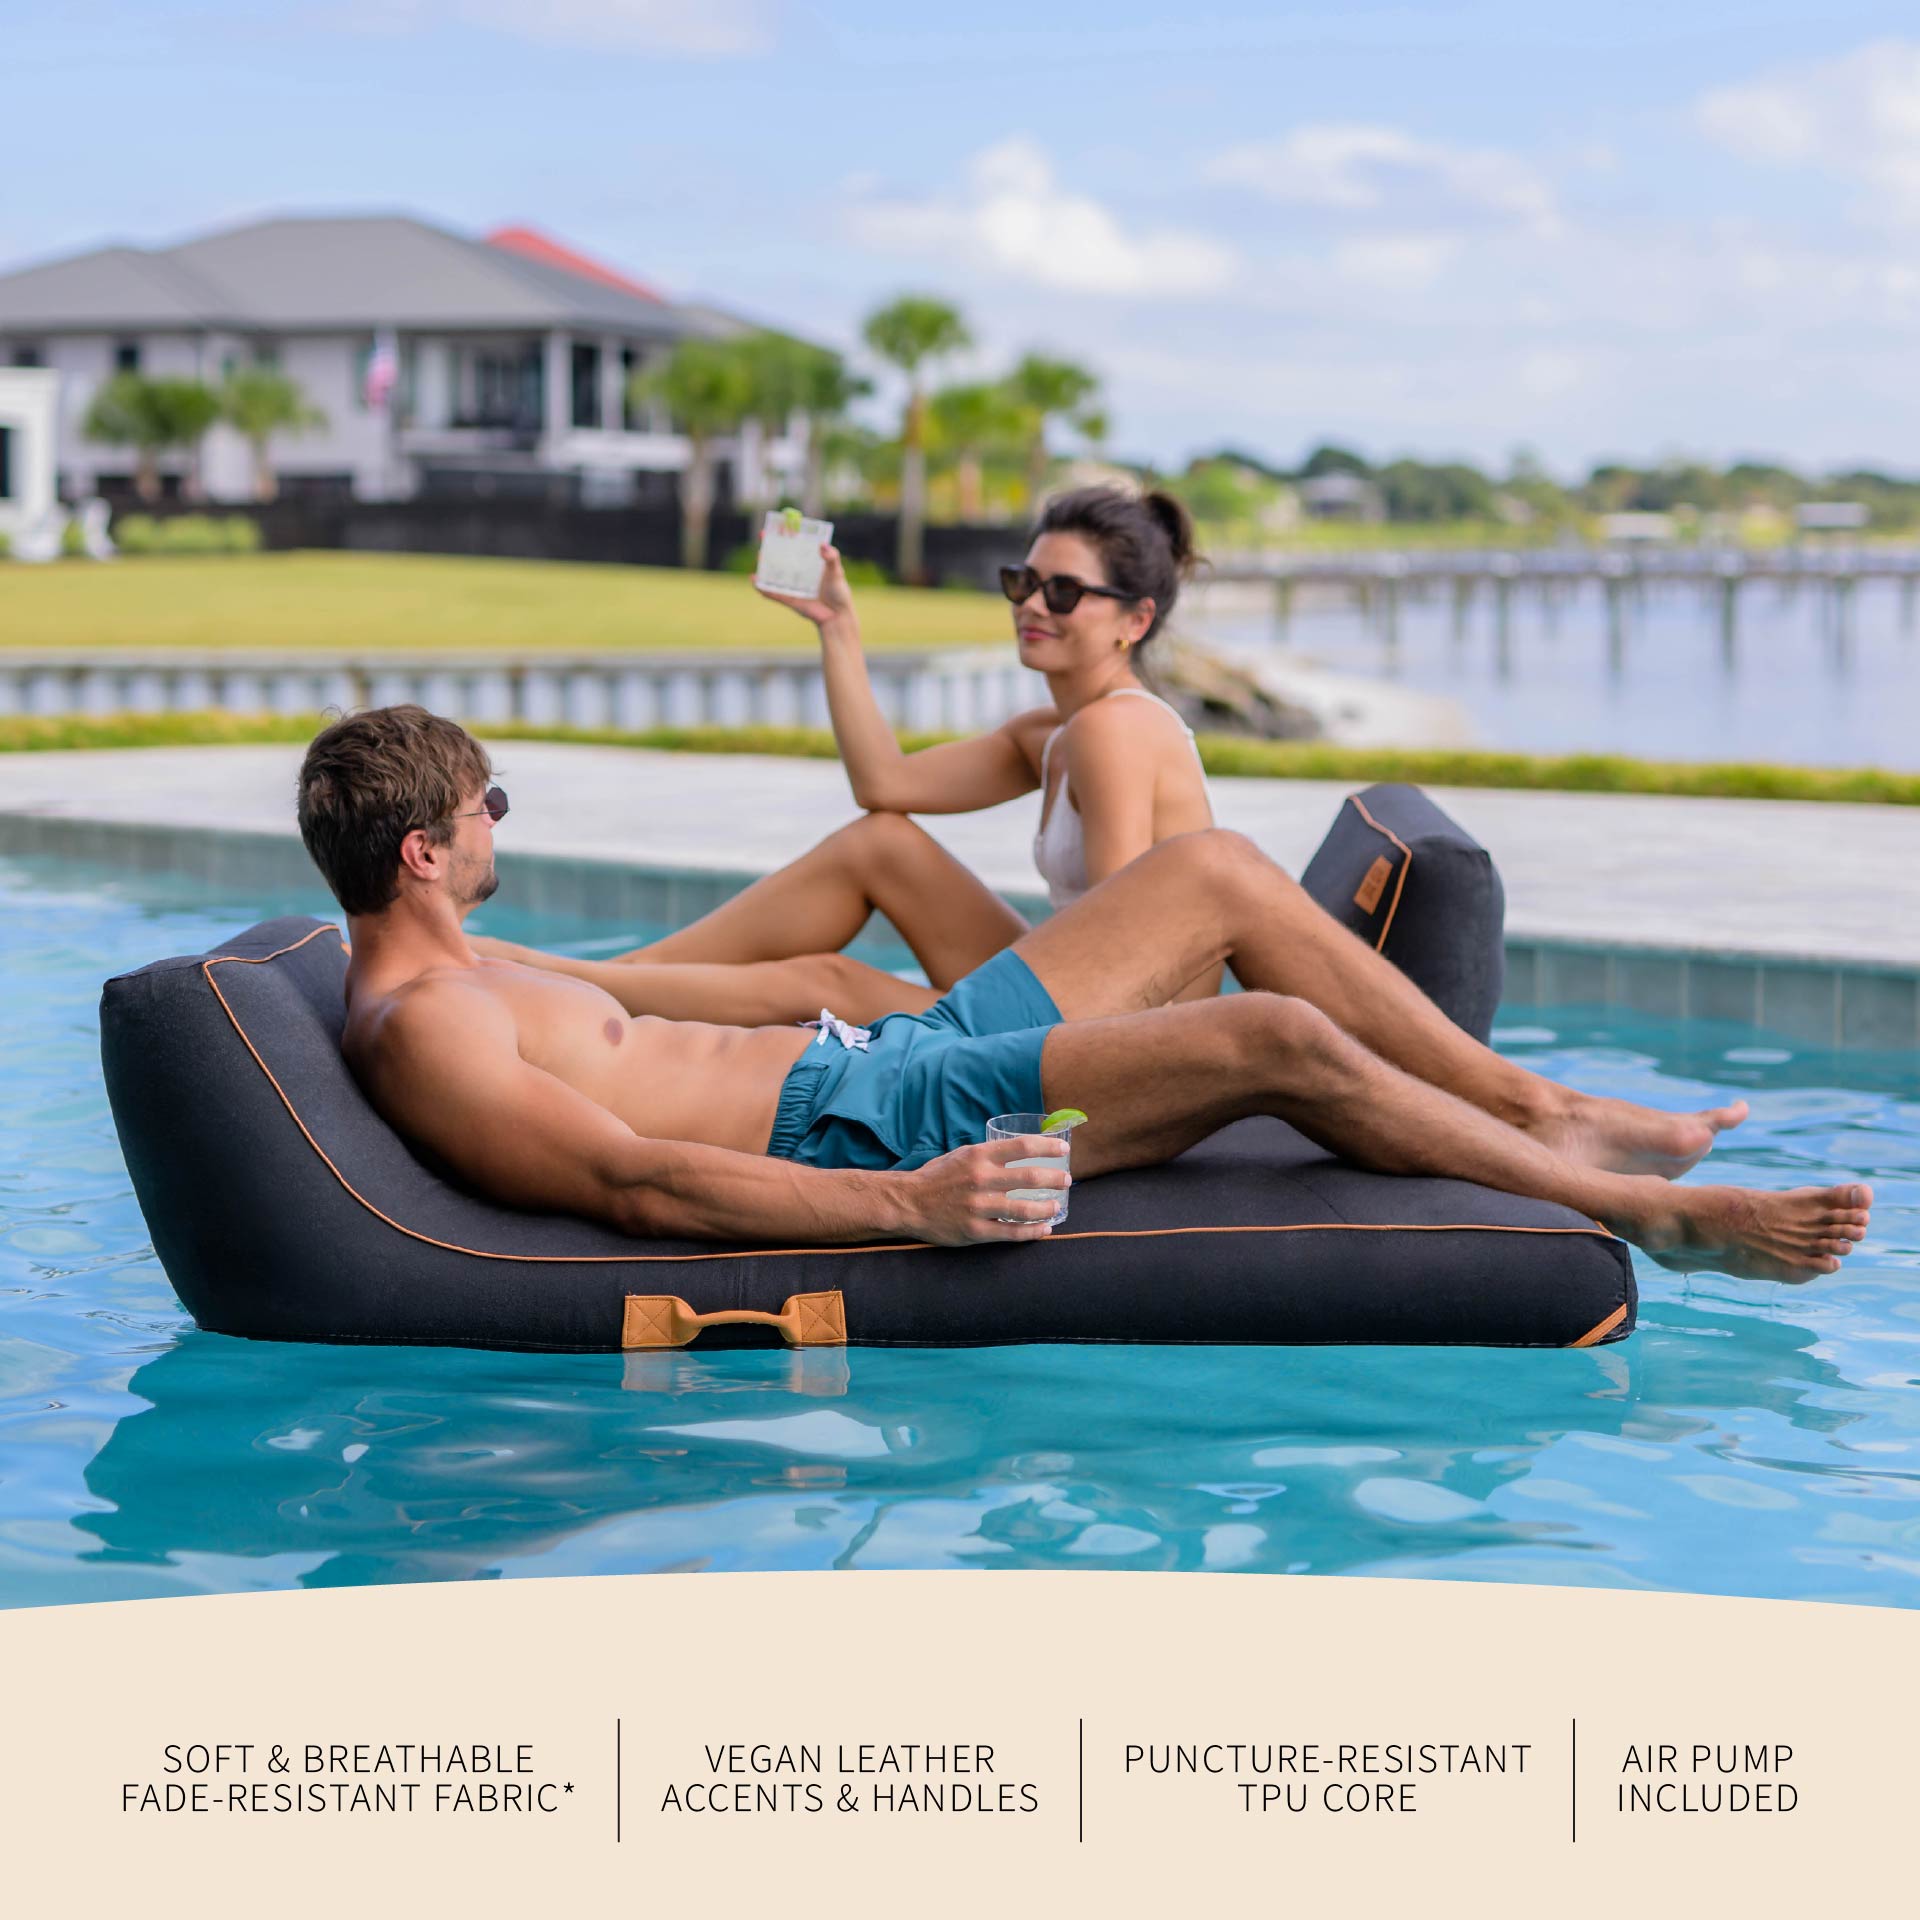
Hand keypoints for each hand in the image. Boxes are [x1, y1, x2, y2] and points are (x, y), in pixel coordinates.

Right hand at [752, 541, 857, 629]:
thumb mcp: (836, 572)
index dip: (786, 537)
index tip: (778, 526)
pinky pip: (773, 594)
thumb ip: (832, 558)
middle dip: (771, 548)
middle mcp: (799, 574)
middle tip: (763, 537)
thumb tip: (823, 545)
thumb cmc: (839, 593)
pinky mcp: (790, 601)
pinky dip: (763, 588)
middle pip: (781, 558)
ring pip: (774, 574)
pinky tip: (754, 580)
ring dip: (764, 565)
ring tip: (760, 556)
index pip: (795, 547)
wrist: (837, 617)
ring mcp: (793, 587)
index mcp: (810, 564)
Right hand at [899, 1138, 1070, 1245]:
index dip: (1047, 1147)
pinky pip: (1011, 1233)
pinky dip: (1032, 1232)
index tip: (1063, 1151)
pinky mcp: (975, 1230)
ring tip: (1056, 1206)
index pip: (1022, 1147)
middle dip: (1054, 1179)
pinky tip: (1044, 1229)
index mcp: (979, 1156)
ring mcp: (979, 1207)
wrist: (908, 1203)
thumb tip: (1017, 1152)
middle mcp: (981, 1179)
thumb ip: (987, 1155)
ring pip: (1024, 1209)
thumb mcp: (961, 1156)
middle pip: (1030, 1177)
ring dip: (1047, 1208)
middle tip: (1066, 1180)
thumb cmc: (936, 1177)